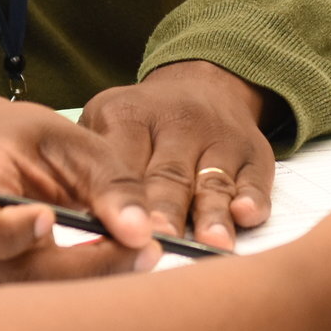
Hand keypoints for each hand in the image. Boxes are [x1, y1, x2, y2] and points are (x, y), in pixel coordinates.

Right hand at [0, 92, 156, 285]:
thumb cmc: (21, 139)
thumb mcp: (67, 140)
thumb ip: (108, 182)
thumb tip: (142, 233)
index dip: (9, 232)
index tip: (50, 217)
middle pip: (23, 275)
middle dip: (92, 266)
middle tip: (150, 248)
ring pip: (43, 295)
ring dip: (98, 278)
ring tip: (143, 252)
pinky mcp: (5, 292)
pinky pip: (49, 297)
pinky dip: (89, 282)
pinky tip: (121, 261)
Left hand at [83, 60, 274, 250]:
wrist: (204, 86)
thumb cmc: (142, 124)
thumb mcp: (105, 124)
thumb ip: (91, 171)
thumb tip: (74, 228)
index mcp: (129, 115)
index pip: (122, 162)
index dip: (121, 198)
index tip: (121, 230)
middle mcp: (179, 122)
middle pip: (169, 175)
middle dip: (165, 212)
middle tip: (160, 242)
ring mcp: (220, 137)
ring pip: (213, 181)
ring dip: (211, 214)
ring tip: (209, 243)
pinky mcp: (254, 153)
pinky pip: (255, 179)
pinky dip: (253, 198)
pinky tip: (246, 215)